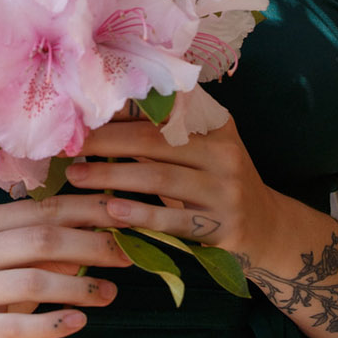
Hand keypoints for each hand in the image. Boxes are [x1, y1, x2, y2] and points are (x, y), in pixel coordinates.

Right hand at [0, 193, 131, 337]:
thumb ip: (43, 240)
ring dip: (79, 287)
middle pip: (41, 240)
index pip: (44, 209)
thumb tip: (102, 230)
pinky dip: (53, 323)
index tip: (125, 216)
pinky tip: (80, 322)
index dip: (88, 211)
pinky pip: (17, 327)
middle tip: (126, 255)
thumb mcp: (3, 254)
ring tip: (111, 293)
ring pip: (33, 281)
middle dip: (90, 245)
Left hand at [65, 114, 272, 258]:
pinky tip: (110, 211)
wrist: (268, 228)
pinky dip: (138, 214)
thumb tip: (100, 115)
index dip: (120, 109)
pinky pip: (172, 219)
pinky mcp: (223, 227)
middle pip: (153, 140)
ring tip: (76, 176)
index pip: (162, 109)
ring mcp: (226, 191)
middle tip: (69, 144)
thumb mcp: (203, 149)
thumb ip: (163, 133)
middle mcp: (224, 152)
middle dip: (106, 141)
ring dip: (110, 177)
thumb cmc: (217, 182)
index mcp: (216, 124)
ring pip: (158, 178)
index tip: (83, 110)